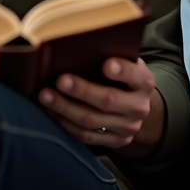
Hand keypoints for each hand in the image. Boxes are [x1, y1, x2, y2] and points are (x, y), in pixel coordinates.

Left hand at [37, 57, 162, 153]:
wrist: (136, 106)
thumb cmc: (123, 77)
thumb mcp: (127, 63)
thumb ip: (114, 56)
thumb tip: (80, 47)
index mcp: (144, 83)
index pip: (136, 76)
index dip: (122, 71)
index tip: (106, 64)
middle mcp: (139, 107)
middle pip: (108, 101)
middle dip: (82, 90)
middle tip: (60, 80)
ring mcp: (127, 128)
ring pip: (92, 121)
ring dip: (65, 108)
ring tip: (45, 96)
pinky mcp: (114, 142)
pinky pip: (85, 136)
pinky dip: (65, 123)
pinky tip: (51, 111)